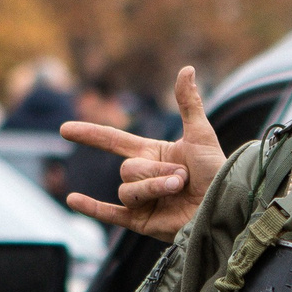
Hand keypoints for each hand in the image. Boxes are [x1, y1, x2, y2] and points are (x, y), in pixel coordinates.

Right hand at [61, 65, 222, 241]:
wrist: (225, 204)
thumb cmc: (217, 171)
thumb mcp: (201, 134)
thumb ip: (188, 103)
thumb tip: (187, 68)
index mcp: (153, 154)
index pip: (114, 141)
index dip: (91, 134)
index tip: (65, 129)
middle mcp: (144, 176)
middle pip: (128, 169)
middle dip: (155, 172)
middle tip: (182, 177)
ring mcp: (142, 200)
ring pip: (127, 190)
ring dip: (152, 187)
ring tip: (178, 190)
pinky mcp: (142, 222)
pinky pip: (111, 215)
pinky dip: (92, 208)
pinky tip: (72, 199)